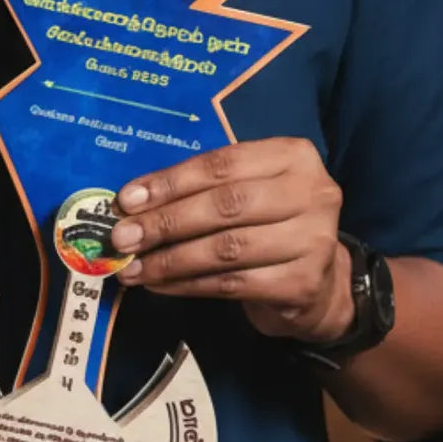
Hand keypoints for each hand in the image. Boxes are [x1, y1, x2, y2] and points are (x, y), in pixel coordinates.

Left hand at [110, 139, 354, 343]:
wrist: (320, 280)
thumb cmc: (269, 223)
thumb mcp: (247, 190)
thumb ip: (201, 189)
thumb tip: (133, 203)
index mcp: (293, 156)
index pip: (221, 165)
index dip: (170, 182)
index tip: (127, 199)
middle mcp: (313, 193)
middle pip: (225, 205)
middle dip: (166, 222)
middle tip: (122, 238)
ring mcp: (313, 240)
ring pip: (226, 249)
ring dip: (170, 260)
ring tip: (133, 268)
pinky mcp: (304, 283)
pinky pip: (232, 283)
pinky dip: (189, 285)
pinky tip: (160, 285)